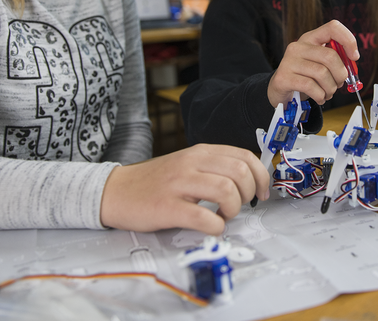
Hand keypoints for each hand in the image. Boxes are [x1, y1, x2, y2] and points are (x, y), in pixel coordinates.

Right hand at [99, 144, 270, 234]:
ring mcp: (179, 184)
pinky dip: (216, 226)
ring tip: (224, 215)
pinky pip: (204, 218)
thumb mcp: (187, 164)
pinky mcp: (167, 207)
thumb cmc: (156, 182)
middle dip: (249, 193)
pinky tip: (211, 226)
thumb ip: (214, 167)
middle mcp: (191, 163)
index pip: (244, 156)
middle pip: (240, 172)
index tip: (262, 192)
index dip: (261, 176)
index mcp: (200, 152)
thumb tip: (249, 180)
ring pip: (226, 191)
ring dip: (233, 209)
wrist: (116, 191)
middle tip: (240, 205)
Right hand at [267, 19, 357, 107]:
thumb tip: (352, 63)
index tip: (354, 57)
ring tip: (328, 93)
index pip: (332, 27)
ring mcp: (289, 61)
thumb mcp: (319, 64)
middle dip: (341, 74)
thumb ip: (336, 60)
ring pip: (322, 74)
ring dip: (331, 89)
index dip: (348, 40)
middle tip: (339, 84)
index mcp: (310, 39)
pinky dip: (321, 96)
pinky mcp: (284, 77)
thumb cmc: (305, 76)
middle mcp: (298, 46)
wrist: (279, 90)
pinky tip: (320, 97)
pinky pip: (311, 87)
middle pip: (330, 56)